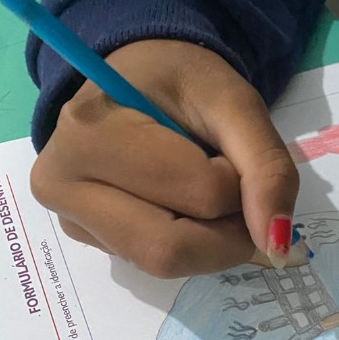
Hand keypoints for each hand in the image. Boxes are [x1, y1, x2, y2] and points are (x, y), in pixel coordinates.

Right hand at [30, 40, 299, 277]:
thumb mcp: (236, 103)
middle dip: (225, 232)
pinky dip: (190, 243)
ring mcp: (70, 218)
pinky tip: (179, 204)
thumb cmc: (182, 81)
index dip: (238, 183)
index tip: (228, 152)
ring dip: (210, 240)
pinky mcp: (87, 240)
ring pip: (163, 264)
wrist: (140, 75)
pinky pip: (154, 263)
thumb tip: (277, 246)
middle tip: (233, 192)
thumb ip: (268, 169)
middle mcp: (61, 183)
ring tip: (204, 193)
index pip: (200, 196)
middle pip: (170, 249)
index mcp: (90, 134)